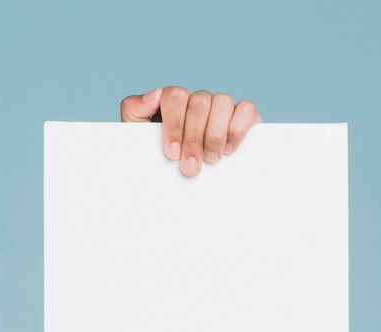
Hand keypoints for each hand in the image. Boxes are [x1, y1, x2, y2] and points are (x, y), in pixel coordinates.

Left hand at [120, 86, 261, 176]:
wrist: (177, 187)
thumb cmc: (159, 159)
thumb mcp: (138, 137)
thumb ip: (134, 111)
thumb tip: (153, 95)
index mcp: (174, 102)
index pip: (174, 96)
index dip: (174, 124)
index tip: (172, 153)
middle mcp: (198, 101)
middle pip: (199, 103)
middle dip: (194, 139)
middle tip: (190, 167)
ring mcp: (221, 107)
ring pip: (222, 102)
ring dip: (215, 134)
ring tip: (211, 160)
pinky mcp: (244, 117)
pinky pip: (246, 109)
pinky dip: (238, 128)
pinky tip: (228, 149)